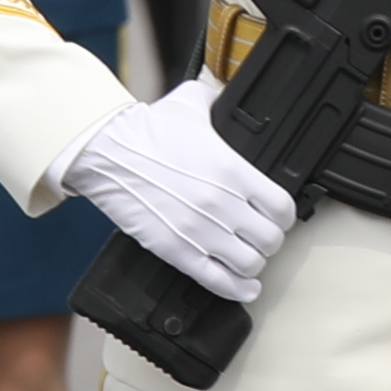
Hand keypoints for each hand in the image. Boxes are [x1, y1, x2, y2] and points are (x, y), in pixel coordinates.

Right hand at [60, 73, 289, 302]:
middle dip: (268, 240)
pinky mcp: (177, 251)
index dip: (284, 216)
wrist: (106, 153)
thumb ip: (219, 102)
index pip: (282, 208)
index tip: (277, 217)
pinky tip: (244, 287)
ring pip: (250, 264)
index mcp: (233, 170)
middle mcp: (223, 204)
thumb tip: (228, 101)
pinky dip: (237, 289)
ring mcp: (201, 231)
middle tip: (260, 237)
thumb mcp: (192, 103)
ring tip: (248, 258)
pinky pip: (219, 282)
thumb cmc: (146, 131)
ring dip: (253, 264)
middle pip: (270, 240)